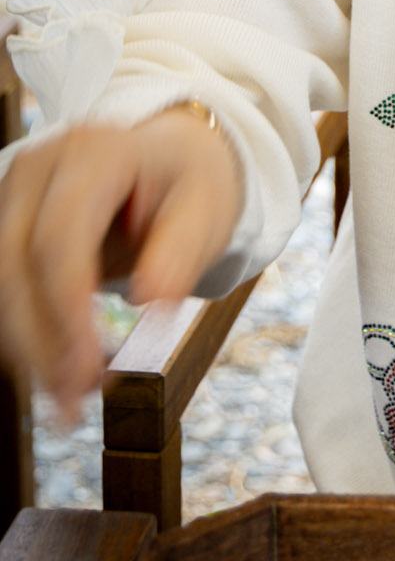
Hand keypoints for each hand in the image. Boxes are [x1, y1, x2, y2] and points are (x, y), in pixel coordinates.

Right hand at [0, 108, 244, 420]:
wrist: (168, 153)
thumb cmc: (191, 182)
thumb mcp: (207, 208)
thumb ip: (181, 251)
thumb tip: (150, 302)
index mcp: (94, 153)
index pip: (59, 238)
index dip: (65, 311)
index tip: (89, 372)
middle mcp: (38, 166)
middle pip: (13, 264)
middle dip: (38, 343)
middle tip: (74, 407)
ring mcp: (12, 192)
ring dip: (27, 348)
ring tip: (72, 399)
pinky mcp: (5, 221)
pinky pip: (1, 287)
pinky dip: (24, 333)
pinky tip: (56, 369)